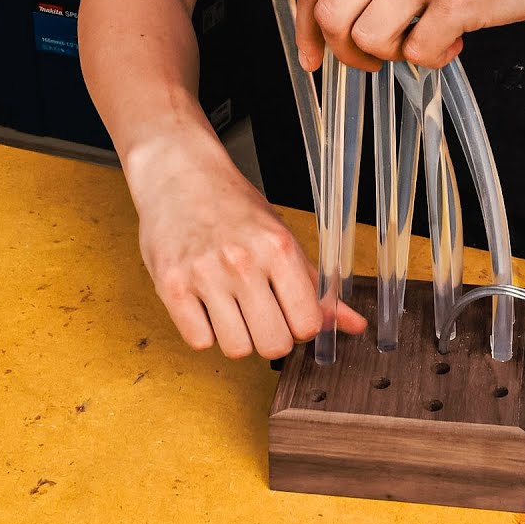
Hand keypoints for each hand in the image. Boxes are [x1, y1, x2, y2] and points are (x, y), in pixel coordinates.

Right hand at [126, 128, 366, 358]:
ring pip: (237, 349)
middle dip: (272, 339)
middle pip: (274, 344)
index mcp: (278, 248)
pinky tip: (206, 307)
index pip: (307, 323)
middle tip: (263, 316)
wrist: (179, 174)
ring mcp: (204, 274)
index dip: (301, 327)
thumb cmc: (233, 207)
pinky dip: (204, 332)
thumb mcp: (282, 238)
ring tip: (233, 310)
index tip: (290, 315)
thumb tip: (353, 324)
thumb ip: (316, 286)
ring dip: (238, 338)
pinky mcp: (171, 285)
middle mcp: (243, 262)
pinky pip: (199, 342)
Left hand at [294, 0, 524, 70]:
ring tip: (422, 43)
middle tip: (373, 60)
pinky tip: (454, 42)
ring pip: (368, 37)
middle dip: (345, 51)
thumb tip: (342, 12)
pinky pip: (418, 53)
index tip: (313, 56)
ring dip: (391, 56)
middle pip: (331, 13)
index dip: (304, 27)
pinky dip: (431, 60)